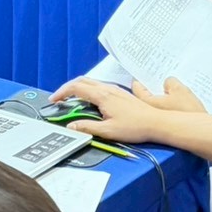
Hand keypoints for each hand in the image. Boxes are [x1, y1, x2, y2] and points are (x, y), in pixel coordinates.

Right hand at [50, 76, 204, 144]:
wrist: (157, 123)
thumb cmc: (135, 127)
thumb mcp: (108, 131)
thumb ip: (87, 128)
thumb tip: (71, 126)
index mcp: (102, 95)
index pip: (76, 87)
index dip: (62, 92)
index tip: (54, 100)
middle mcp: (108, 89)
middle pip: (82, 81)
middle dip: (67, 88)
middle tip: (59, 99)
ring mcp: (115, 90)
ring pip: (91, 83)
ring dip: (78, 89)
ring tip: (71, 101)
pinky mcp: (120, 94)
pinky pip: (99, 87)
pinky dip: (88, 91)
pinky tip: (90, 102)